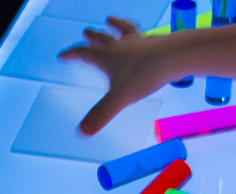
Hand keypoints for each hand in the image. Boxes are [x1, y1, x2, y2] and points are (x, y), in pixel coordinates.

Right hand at [60, 16, 176, 134]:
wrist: (172, 56)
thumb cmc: (145, 75)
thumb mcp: (119, 98)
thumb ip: (101, 114)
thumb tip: (83, 131)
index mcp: (108, 58)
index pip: (84, 54)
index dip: (72, 54)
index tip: (63, 55)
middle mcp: (121, 47)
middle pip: (103, 39)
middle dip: (93, 37)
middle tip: (86, 32)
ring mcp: (139, 42)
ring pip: (124, 31)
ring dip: (116, 26)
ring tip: (111, 20)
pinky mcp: (155, 42)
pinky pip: (145, 35)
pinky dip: (140, 34)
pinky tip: (144, 35)